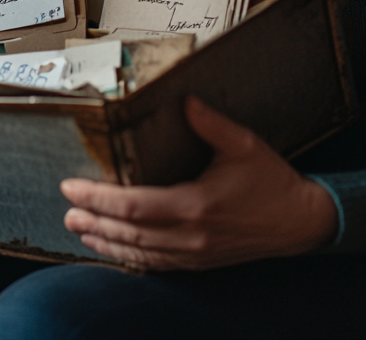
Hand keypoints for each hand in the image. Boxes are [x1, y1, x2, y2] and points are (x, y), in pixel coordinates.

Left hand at [60, 95, 337, 269]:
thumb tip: (185, 101)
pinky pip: (155, 264)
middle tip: (67, 207)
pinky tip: (115, 249)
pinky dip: (129, 257)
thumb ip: (211, 123)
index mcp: (195, 205)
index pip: (133, 206)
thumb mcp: (244, 144)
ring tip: (79, 228)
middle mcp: (189, 235)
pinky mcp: (198, 262)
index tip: (74, 186)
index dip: (99, 197)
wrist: (299, 222)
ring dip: (104, 241)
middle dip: (93, 219)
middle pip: (127, 232)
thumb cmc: (271, 181)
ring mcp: (192, 254)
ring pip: (137, 252)